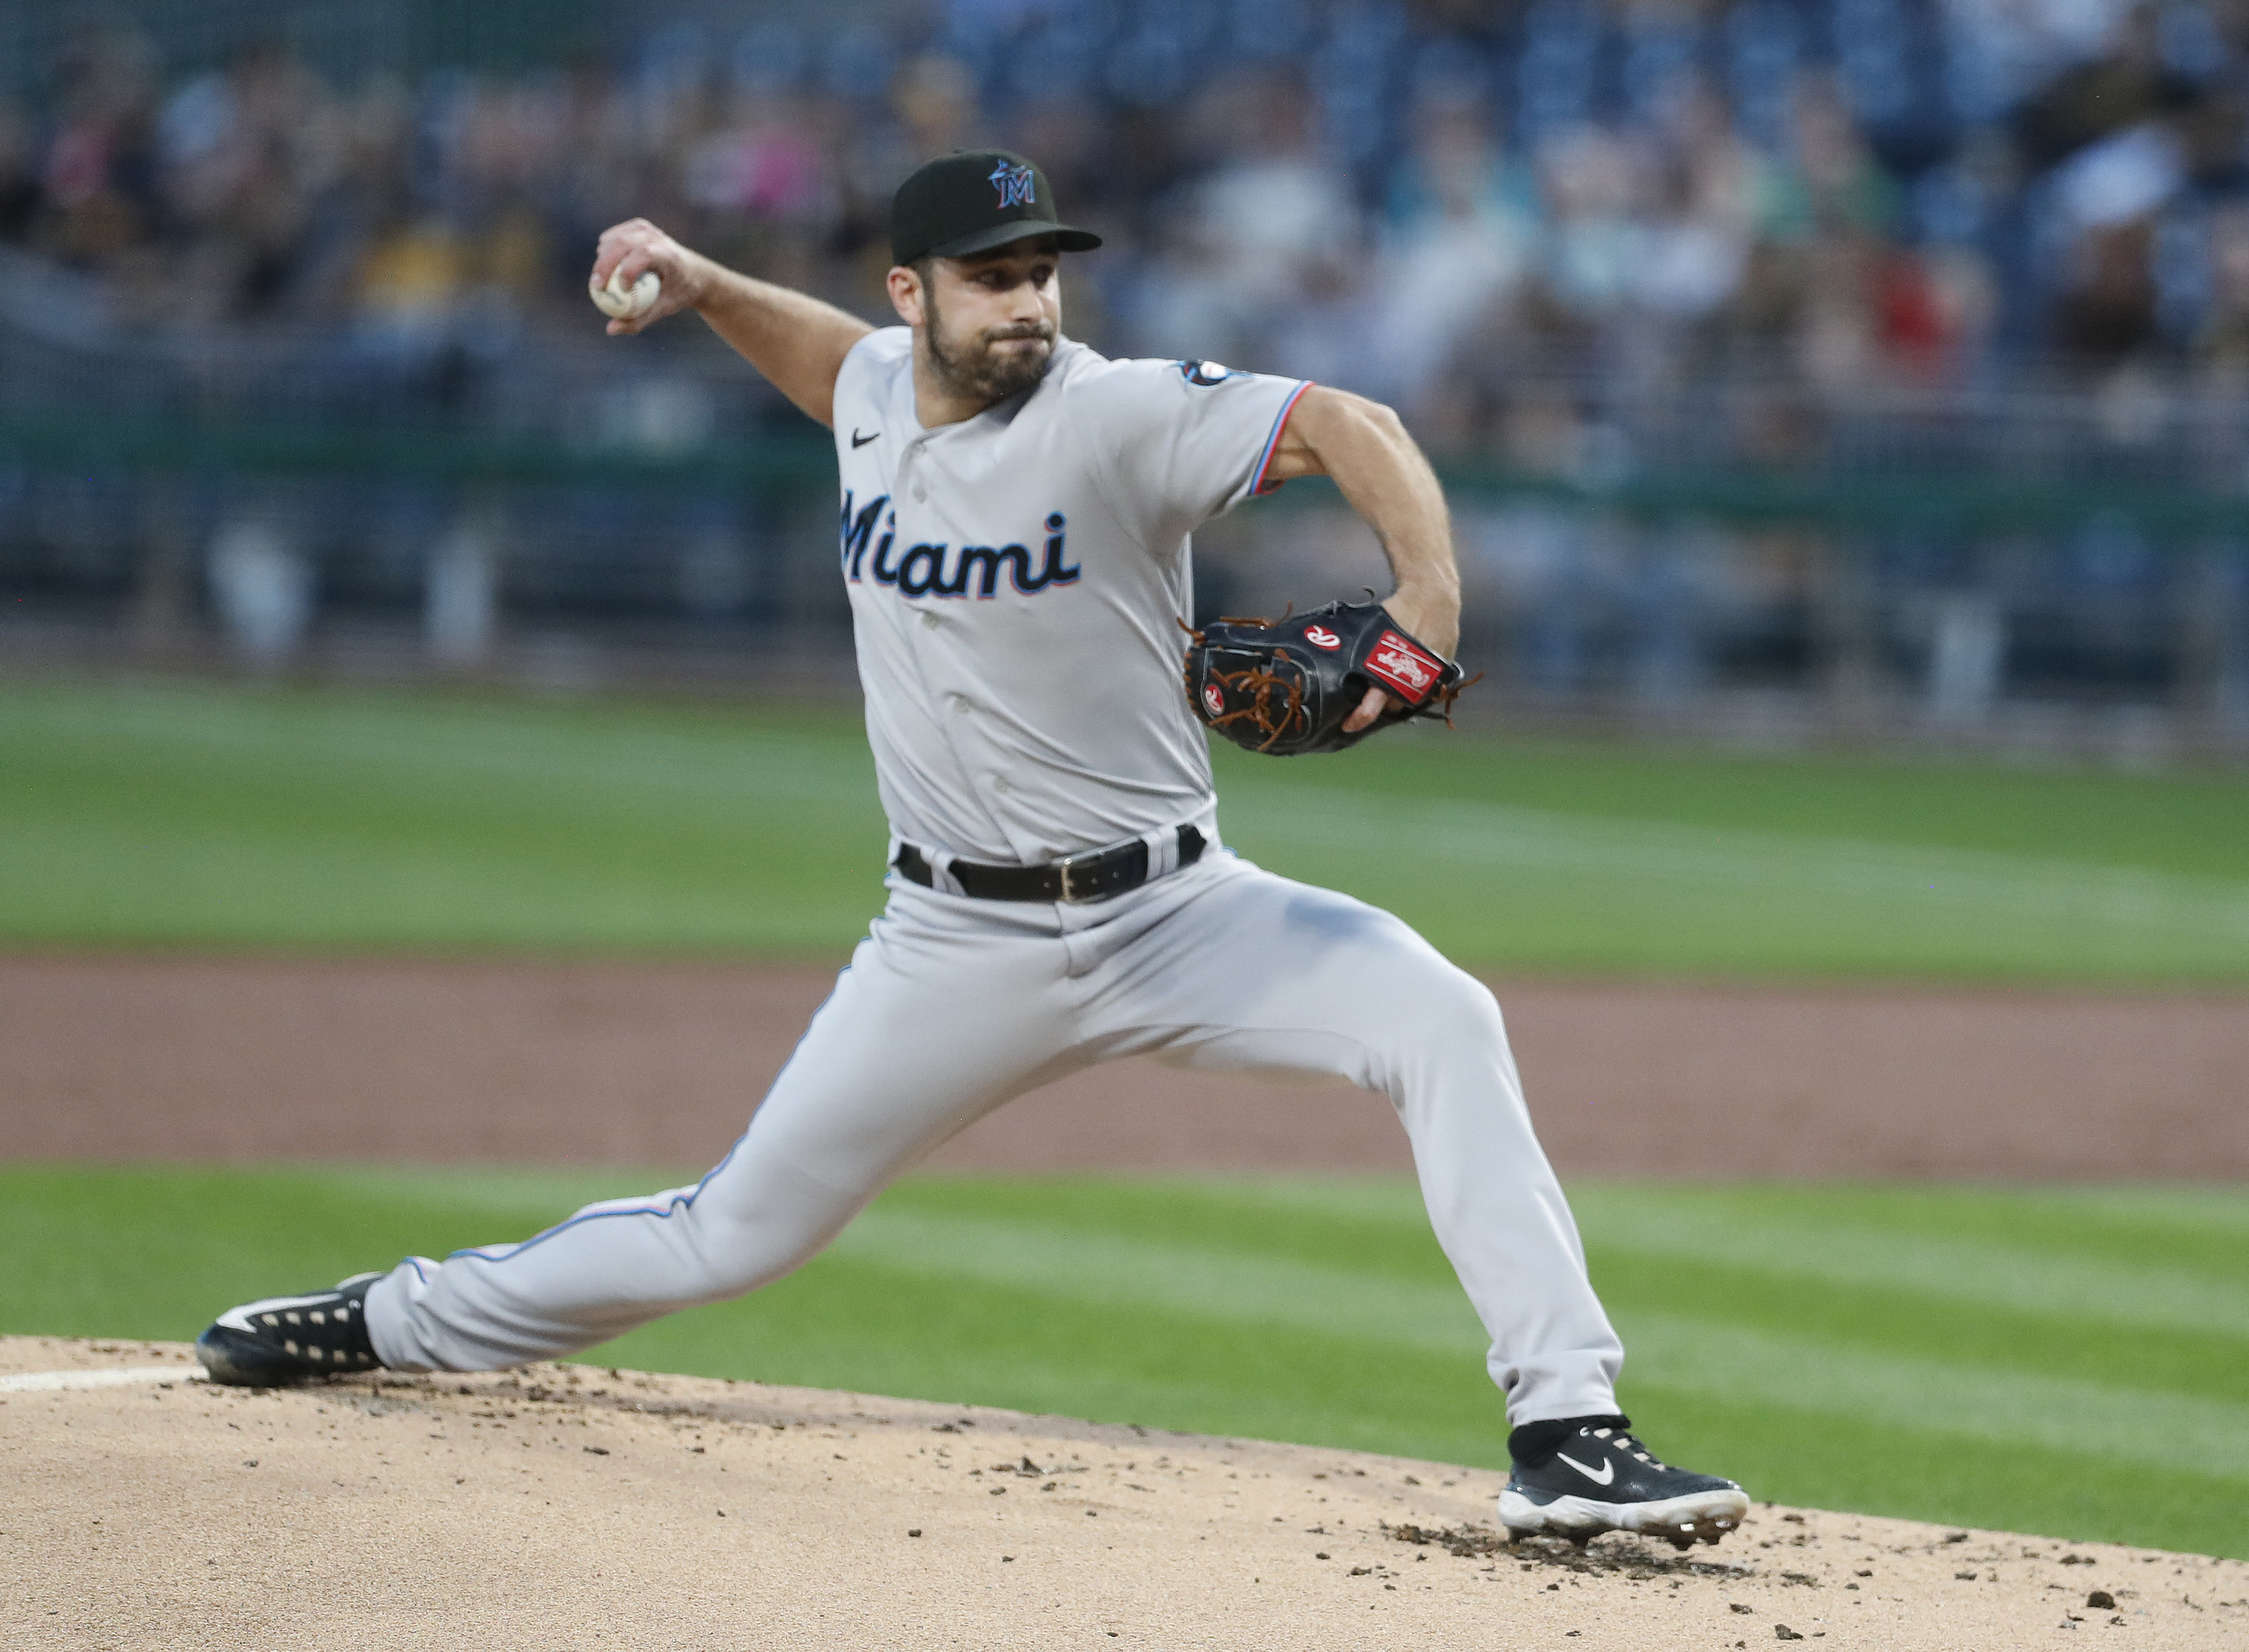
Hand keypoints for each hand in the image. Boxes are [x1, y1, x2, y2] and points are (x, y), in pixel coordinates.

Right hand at [589, 218, 708, 336]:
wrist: (695, 273)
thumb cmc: (679, 294)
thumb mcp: (663, 309)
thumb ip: (638, 320)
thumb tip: (610, 329)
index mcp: (669, 256)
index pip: (644, 255)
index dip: (627, 270)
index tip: (621, 290)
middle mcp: (658, 238)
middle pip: (623, 244)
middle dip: (604, 266)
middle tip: (596, 287)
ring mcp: (648, 230)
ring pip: (615, 238)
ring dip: (603, 259)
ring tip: (603, 279)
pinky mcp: (639, 227)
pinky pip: (614, 235)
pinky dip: (606, 249)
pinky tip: (606, 262)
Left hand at [1341, 583, 1461, 733]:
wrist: (1433, 597)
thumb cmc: (1399, 611)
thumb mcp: (1372, 628)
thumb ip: (1361, 651)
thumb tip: (1334, 658)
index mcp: (1390, 667)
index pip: (1374, 704)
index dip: (1361, 717)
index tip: (1349, 724)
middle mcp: (1413, 677)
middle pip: (1394, 706)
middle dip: (1382, 706)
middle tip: (1368, 700)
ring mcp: (1431, 676)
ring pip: (1411, 699)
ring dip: (1400, 697)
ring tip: (1390, 686)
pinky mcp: (1443, 671)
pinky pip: (1427, 689)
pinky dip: (1416, 686)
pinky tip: (1408, 676)